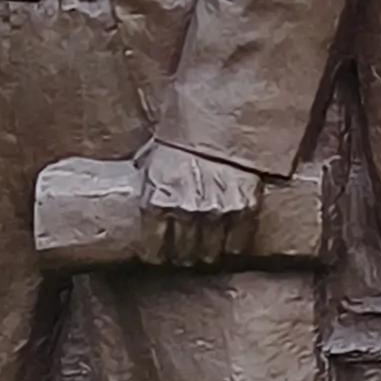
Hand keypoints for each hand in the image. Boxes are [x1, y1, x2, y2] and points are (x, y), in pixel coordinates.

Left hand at [136, 141, 264, 270]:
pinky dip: (234, 246)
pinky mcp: (244, 207)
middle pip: (182, 253)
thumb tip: (137, 179)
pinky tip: (229, 246)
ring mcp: (216, 211)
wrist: (221, 123)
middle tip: (183, 257)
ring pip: (210, 251)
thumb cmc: (182, 139)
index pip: (154, 247)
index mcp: (158, 201)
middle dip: (181, 257)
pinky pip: (238, 241)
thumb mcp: (154, 157)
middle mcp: (185, 210)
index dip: (155, 255)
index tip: (158, 257)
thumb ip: (146, 177)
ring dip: (206, 256)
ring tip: (206, 255)